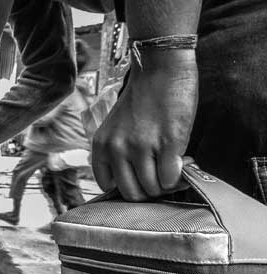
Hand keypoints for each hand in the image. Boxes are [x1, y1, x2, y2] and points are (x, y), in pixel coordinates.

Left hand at [91, 51, 197, 200]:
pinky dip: (179, 177)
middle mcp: (117, 149)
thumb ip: (118, 154)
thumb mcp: (116, 128)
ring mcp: (141, 147)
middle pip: (133, 193)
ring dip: (166, 185)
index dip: (128, 187)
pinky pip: (171, 178)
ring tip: (173, 167)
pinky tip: (183, 162)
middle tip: (161, 177)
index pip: (108, 187)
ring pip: (153, 189)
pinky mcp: (167, 143)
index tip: (140, 179)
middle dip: (149, 191)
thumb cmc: (142, 100)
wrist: (160, 69)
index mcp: (100, 146)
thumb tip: (137, 184)